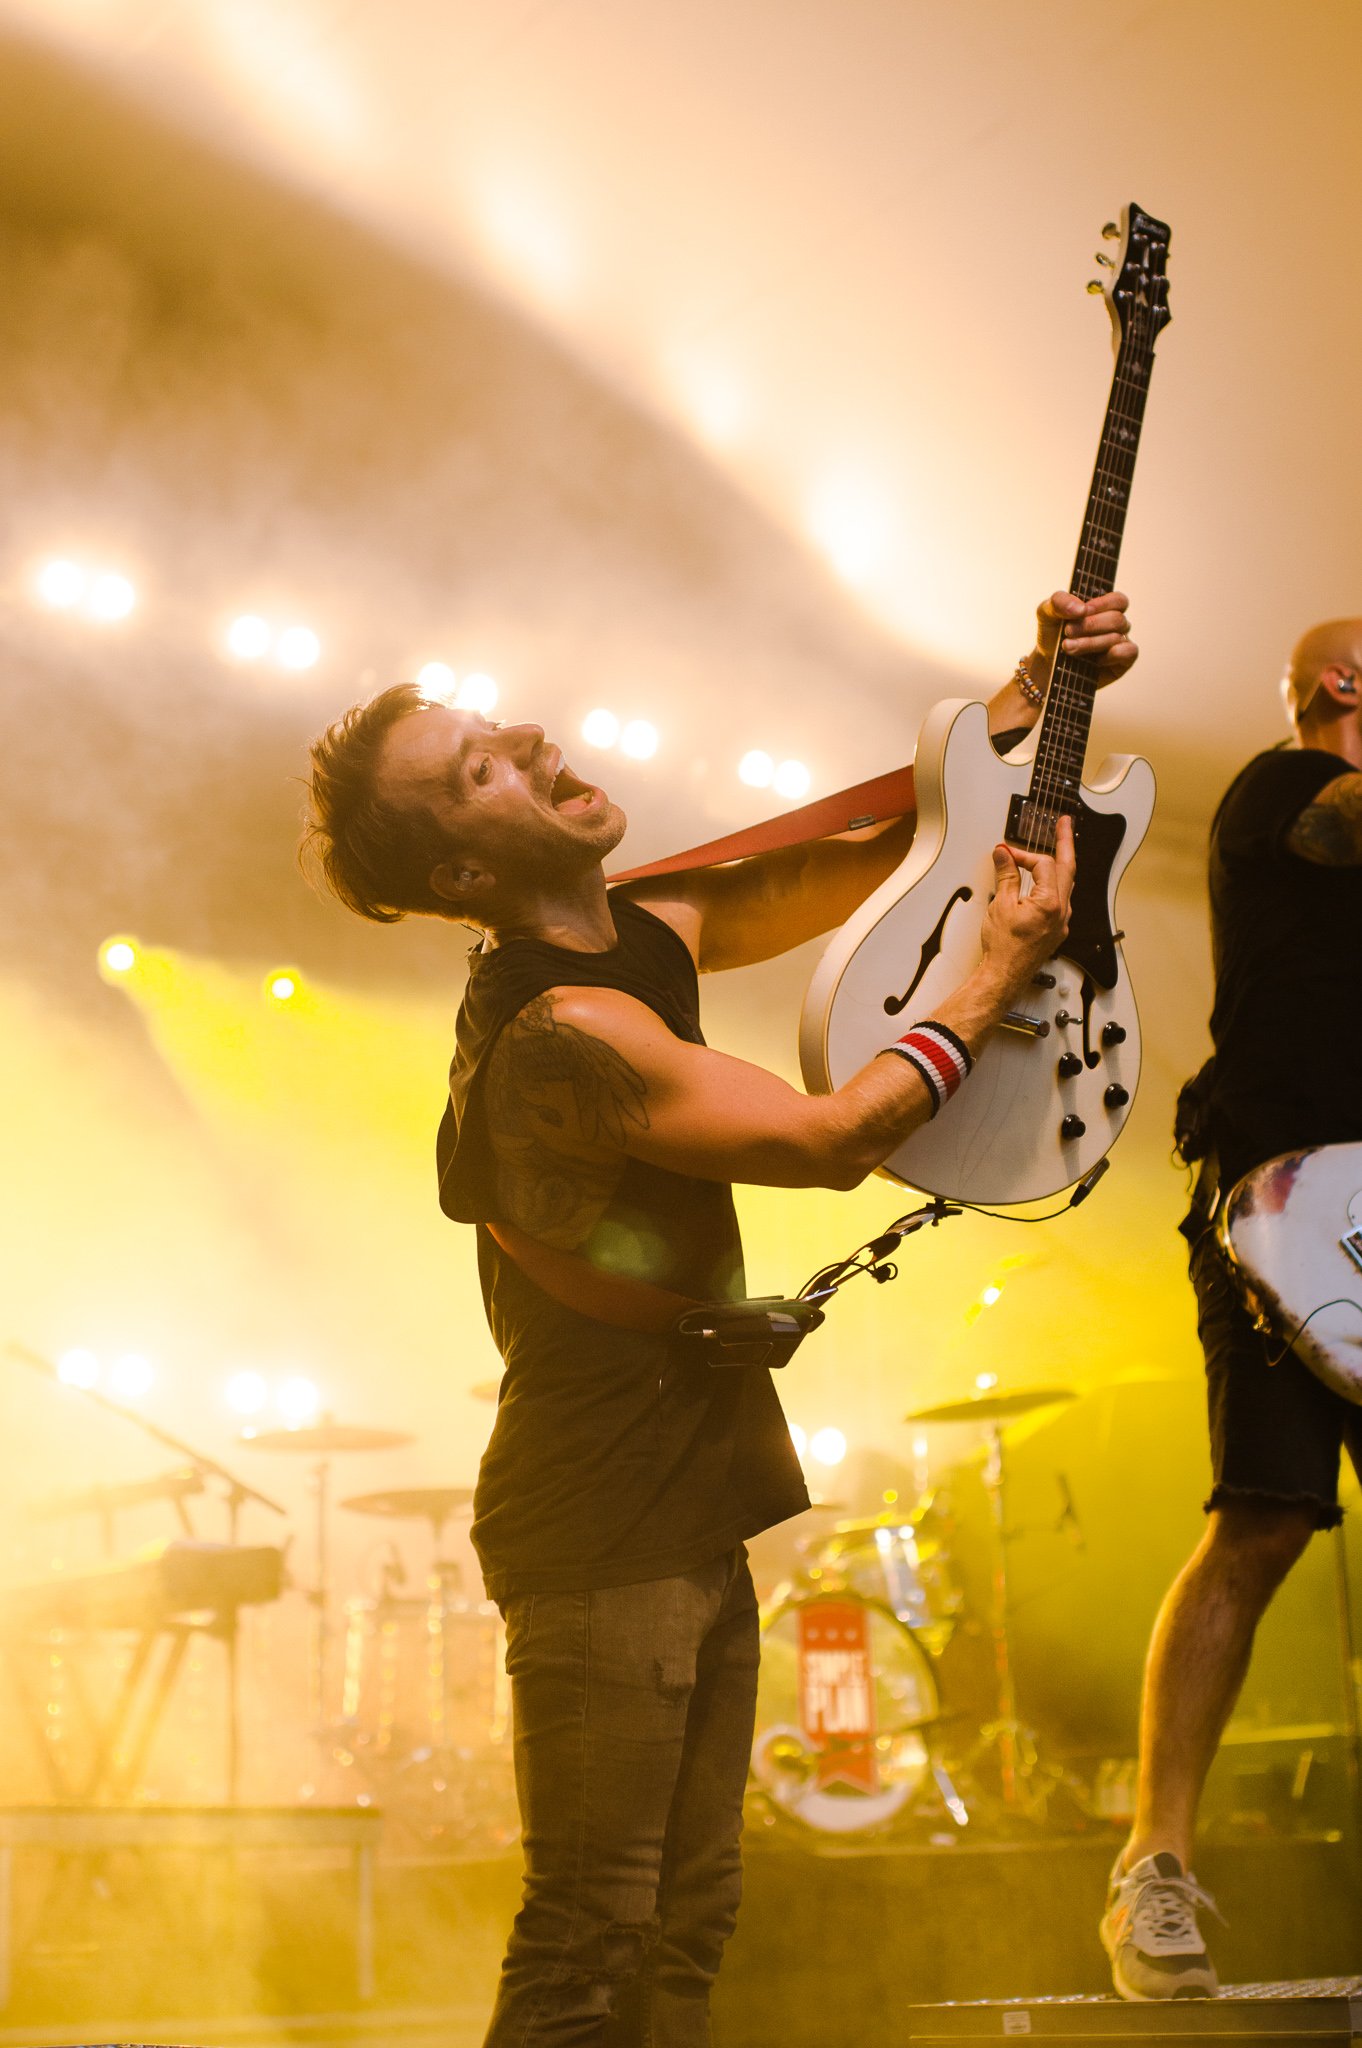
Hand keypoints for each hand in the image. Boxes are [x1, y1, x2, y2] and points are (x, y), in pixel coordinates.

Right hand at [979, 815, 1074, 998]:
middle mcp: (1062, 911)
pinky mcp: (1057, 929)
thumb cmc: (1004, 948)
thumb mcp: (1001, 905)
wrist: (1004, 975)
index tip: (1006, 853)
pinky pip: (1061, 899)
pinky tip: (1046, 881)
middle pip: (1068, 867)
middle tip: (1065, 824)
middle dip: (1065, 842)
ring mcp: (1062, 921)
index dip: (1023, 854)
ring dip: (1060, 864)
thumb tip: (1004, 855)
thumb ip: (1006, 875)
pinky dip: (1054, 884)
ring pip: (1066, 884)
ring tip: (1060, 847)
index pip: (1042, 864)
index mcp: (1050, 902)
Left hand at [1033, 589, 1136, 690]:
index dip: (1103, 604)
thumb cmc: (1052, 636)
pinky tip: (1095, 661)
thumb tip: (1081, 608)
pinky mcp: (1122, 663)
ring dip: (1090, 642)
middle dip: (1090, 626)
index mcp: (1103, 608)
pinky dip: (1113, 654)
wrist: (1048, 665)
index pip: (1118, 600)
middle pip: (1116, 619)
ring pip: (1116, 637)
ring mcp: (1120, 643)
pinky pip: (1129, 652)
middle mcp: (1115, 625)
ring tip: (1068, 648)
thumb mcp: (1047, 613)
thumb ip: (1060, 602)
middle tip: (1067, 632)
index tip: (1082, 611)